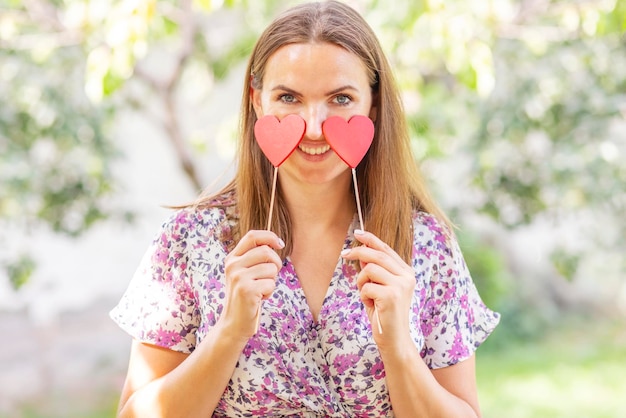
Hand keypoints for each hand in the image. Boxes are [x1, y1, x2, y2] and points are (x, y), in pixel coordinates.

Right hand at [220, 230, 283, 339]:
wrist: (234, 323)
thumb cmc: (246, 297)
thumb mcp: (245, 273)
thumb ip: (255, 258)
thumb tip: (276, 243)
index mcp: (232, 258)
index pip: (252, 236)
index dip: (269, 236)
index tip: (280, 244)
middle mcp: (233, 265)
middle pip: (266, 251)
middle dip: (275, 263)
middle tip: (270, 276)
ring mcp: (238, 277)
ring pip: (271, 268)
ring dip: (272, 281)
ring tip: (261, 290)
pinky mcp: (246, 290)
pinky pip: (271, 283)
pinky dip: (270, 292)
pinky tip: (259, 298)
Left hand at [341, 229, 415, 345]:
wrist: (394, 339)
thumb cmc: (385, 314)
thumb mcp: (379, 288)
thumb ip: (374, 271)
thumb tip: (362, 253)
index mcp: (406, 273)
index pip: (387, 249)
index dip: (371, 239)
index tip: (358, 233)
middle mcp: (407, 276)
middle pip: (377, 255)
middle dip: (358, 252)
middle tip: (344, 255)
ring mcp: (400, 286)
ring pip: (369, 269)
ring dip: (361, 282)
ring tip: (367, 295)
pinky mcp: (391, 296)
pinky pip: (366, 286)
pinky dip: (363, 295)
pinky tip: (371, 305)